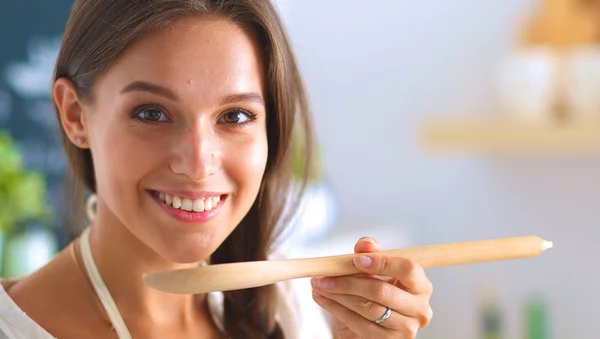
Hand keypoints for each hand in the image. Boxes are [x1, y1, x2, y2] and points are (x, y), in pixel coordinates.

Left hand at [311, 237, 432, 338]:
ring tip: (320, 285)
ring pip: (367, 308)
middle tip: (326, 275)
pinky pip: (357, 323)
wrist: (367, 326)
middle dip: (349, 281)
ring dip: (338, 295)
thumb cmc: (375, 295)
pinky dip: (336, 309)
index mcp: (421, 285)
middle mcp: (419, 309)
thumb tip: (366, 244)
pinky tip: (323, 298)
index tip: (356, 259)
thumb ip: (370, 253)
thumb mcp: (373, 271)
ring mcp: (406, 329)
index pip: (408, 269)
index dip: (381, 262)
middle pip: (382, 291)